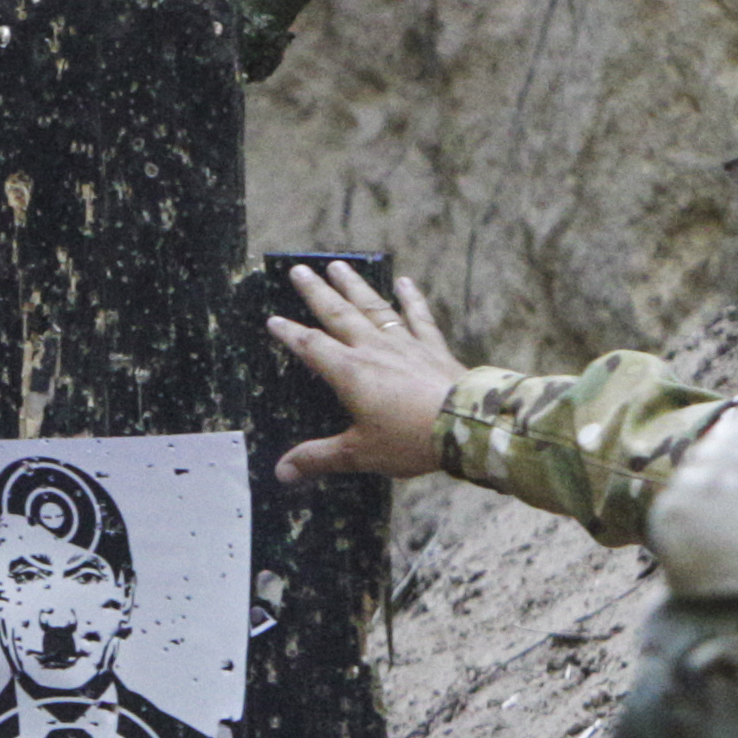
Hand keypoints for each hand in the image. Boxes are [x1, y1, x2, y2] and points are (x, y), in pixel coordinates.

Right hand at [265, 261, 468, 482]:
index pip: (312, 347)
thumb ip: (319, 458)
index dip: (290, 334)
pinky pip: (419, 318)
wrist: (464, 425)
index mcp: (350, 373)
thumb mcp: (359, 453)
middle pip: (338, 315)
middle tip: (299, 271)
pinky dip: (412, 299)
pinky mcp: (432, 348)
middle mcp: (373, 350)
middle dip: (316, 293)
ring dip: (354, 286)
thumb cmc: (410, 439)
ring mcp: (404, 345)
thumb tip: (282, 472)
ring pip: (373, 308)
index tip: (273, 319)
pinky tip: (405, 282)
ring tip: (338, 266)